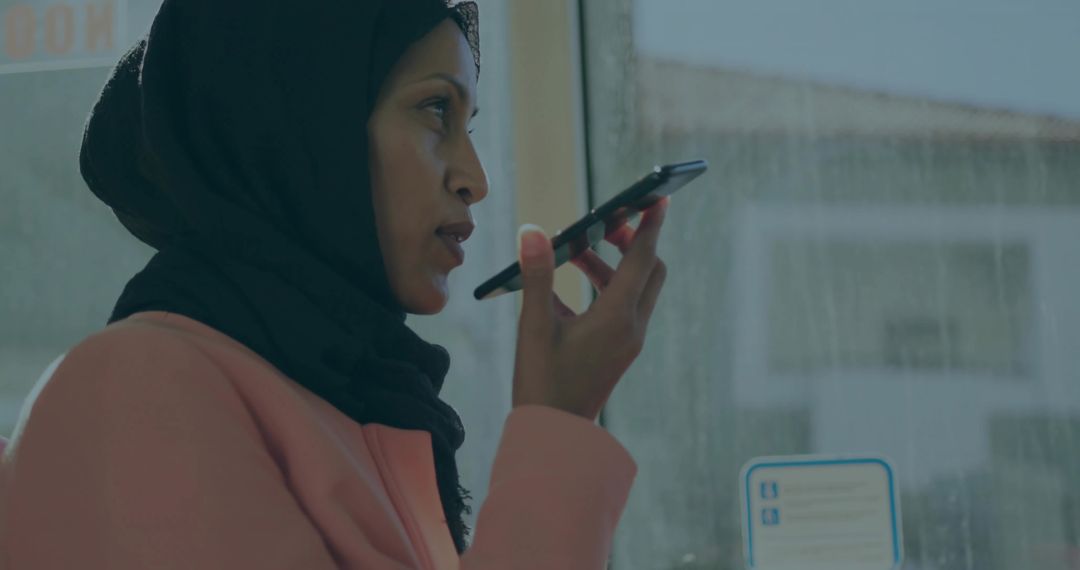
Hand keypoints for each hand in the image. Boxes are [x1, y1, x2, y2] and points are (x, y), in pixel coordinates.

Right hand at [511, 197, 669, 420]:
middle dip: (633, 243)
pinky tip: (565, 293)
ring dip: (611, 266)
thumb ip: (536, 275)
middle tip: (604, 226)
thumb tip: (534, 230)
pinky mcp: (618, 352)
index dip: (649, 224)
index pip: (642, 258)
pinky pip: (622, 309)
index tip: (657, 196)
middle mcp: (631, 327)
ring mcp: (628, 342)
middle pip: (650, 271)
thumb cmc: (542, 381)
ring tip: (572, 256)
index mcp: (617, 317)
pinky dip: (603, 291)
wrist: (553, 434)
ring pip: (635, 290)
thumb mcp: (534, 326)